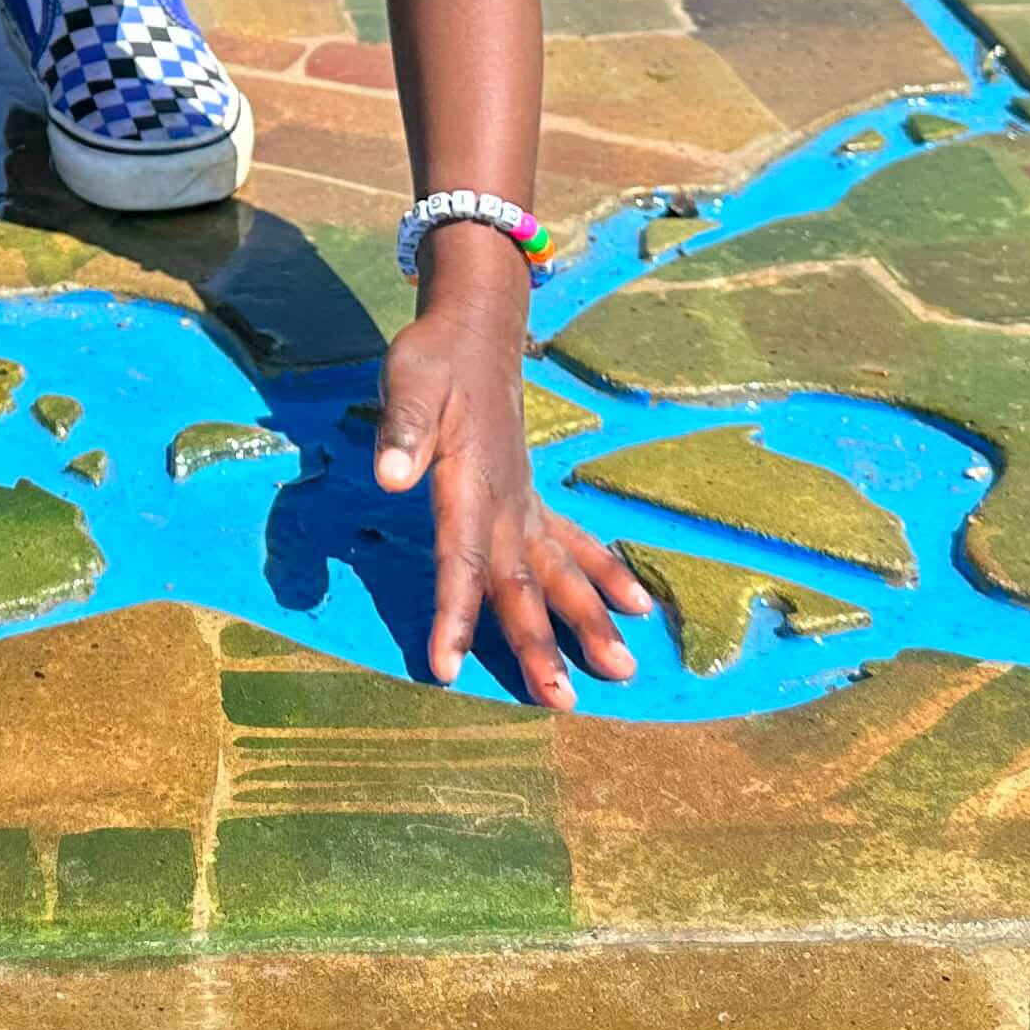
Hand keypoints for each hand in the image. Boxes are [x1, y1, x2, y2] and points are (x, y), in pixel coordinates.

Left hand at [372, 237, 648, 709]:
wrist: (476, 327)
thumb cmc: (433, 360)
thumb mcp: (408, 385)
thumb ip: (403, 432)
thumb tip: (392, 477)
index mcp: (470, 484)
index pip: (460, 560)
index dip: (454, 614)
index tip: (447, 667)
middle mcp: (507, 502)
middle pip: (523, 583)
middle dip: (541, 644)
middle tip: (563, 702)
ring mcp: (527, 502)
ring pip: (562, 572)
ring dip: (590, 621)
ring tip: (623, 669)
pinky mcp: (533, 497)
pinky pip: (576, 543)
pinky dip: (605, 574)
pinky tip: (637, 607)